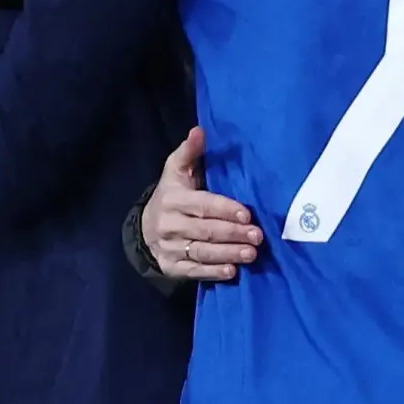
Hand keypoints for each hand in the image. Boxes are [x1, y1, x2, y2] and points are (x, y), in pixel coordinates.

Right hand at [143, 128, 261, 281]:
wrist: (145, 228)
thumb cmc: (172, 194)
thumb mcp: (175, 170)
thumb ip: (189, 152)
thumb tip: (199, 131)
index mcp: (173, 199)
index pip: (202, 204)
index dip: (225, 209)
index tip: (247, 213)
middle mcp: (169, 224)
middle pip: (205, 230)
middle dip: (233, 233)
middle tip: (258, 236)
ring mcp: (169, 247)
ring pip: (201, 252)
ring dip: (228, 254)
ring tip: (251, 254)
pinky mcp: (171, 266)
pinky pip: (193, 271)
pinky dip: (212, 272)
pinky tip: (231, 271)